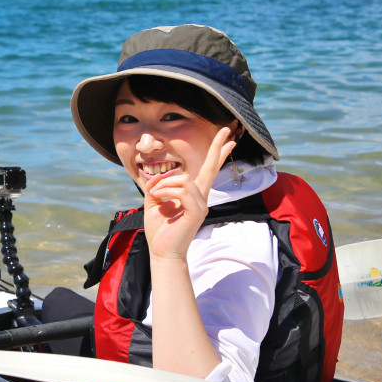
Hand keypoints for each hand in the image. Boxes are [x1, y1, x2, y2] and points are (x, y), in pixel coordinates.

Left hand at [142, 126, 236, 259]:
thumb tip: (160, 176)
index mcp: (193, 195)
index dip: (217, 154)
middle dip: (217, 148)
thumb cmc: (160, 230)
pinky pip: (182, 191)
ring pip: (184, 179)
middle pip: (211, 168)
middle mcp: (201, 198)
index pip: (208, 171)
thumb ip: (157, 187)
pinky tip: (159, 200)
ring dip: (164, 185)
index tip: (228, 139)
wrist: (162, 252)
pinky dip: (166, 191)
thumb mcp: (154, 202)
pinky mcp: (197, 212)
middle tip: (226, 130)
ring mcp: (201, 205)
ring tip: (156, 197)